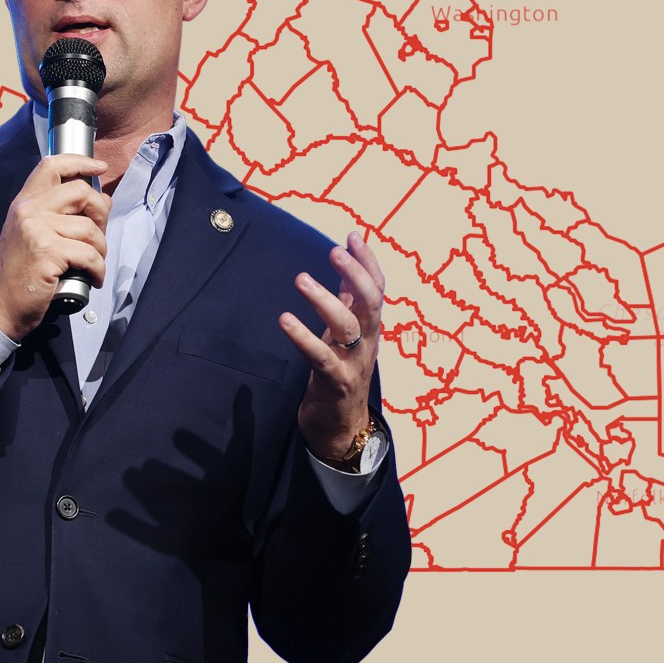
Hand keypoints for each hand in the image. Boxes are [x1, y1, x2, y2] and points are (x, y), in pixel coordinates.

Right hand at [0, 153, 112, 341]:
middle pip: (80, 191)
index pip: (52, 165)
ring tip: (93, 264)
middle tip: (99, 236)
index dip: (80, 162)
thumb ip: (60, 216)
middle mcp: (29, 211)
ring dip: (101, 249)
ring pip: (90, 228)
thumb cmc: (17, 275)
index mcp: (24, 203)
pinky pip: (90, 255)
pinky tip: (93, 278)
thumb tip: (101, 201)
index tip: (98, 168)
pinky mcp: (47, 252)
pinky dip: (98, 269)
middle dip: (100, 213)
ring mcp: (37, 230)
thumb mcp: (32, 236)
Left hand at [279, 230, 386, 461]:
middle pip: (371, 303)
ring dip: (326, 300)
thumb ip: (347, 300)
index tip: (354, 235)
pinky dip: (303, 338)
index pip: (378, 289)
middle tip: (335, 250)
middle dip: (356, 274)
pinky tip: (285, 320)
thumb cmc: (341, 372)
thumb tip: (346, 262)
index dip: (368, 262)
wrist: (341, 427)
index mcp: (370, 328)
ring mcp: (354, 363)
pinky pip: (320, 357)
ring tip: (301, 279)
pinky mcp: (335, 383)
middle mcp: (368, 343)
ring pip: (348, 327)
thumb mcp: (346, 334)